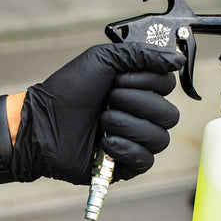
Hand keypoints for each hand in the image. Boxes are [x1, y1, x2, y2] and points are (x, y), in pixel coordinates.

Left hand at [8, 41, 183, 183]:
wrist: (43, 122)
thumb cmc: (68, 90)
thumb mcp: (103, 59)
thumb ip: (142, 55)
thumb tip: (178, 60)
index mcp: (140, 88)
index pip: (168, 86)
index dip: (146, 82)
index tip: (118, 80)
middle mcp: (142, 114)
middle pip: (169, 114)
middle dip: (134, 104)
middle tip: (107, 100)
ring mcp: (136, 140)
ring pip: (160, 138)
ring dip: (127, 126)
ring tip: (102, 122)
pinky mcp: (127, 165)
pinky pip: (146, 160)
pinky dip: (125, 149)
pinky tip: (104, 143)